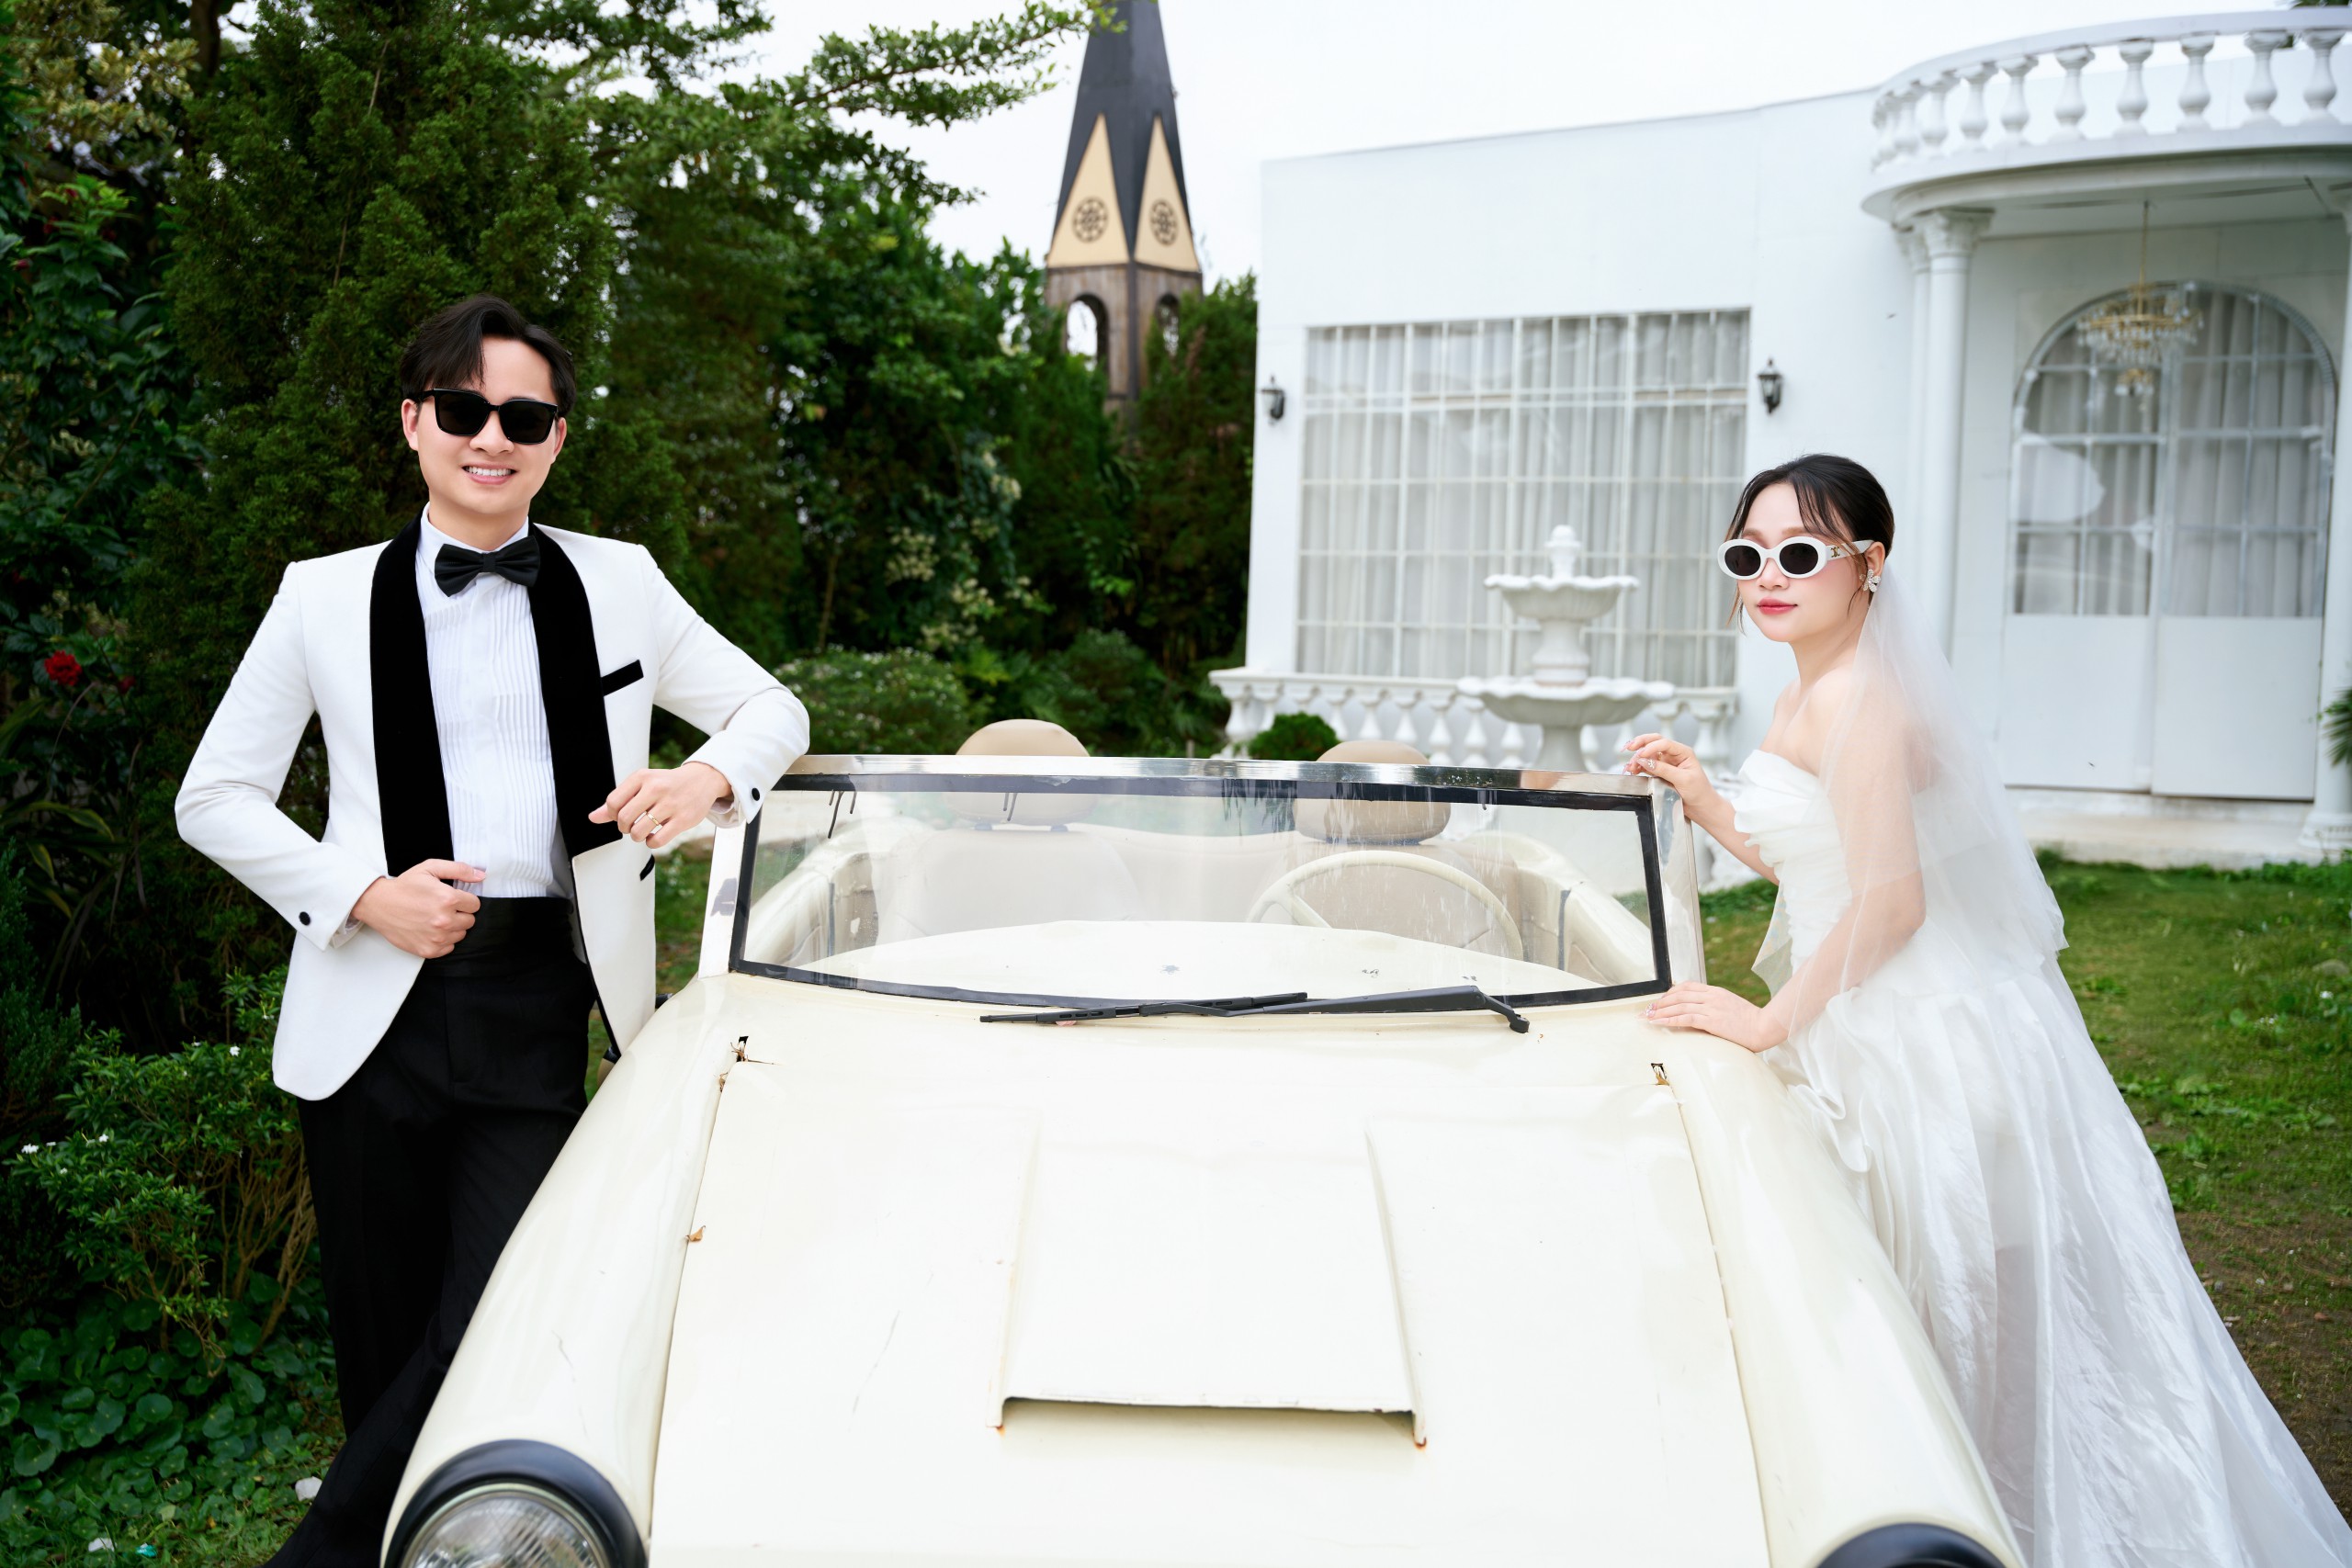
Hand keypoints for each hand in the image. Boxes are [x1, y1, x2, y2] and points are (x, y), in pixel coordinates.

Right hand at [352, 859, 484, 957]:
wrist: (378, 904)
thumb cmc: (405, 886)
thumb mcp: (430, 868)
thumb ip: (459, 869)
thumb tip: (481, 876)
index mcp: (448, 899)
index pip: (475, 905)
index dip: (464, 900)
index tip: (452, 899)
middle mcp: (444, 921)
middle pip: (470, 921)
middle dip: (459, 914)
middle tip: (441, 908)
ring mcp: (436, 938)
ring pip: (461, 935)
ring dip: (452, 927)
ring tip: (434, 918)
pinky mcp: (428, 951)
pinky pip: (449, 948)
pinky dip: (443, 940)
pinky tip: (430, 930)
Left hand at [590, 761, 730, 849]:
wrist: (701, 780)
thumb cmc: (667, 784)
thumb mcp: (641, 785)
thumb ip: (618, 800)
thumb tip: (593, 817)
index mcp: (642, 777)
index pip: (613, 802)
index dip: (612, 815)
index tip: (620, 816)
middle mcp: (656, 788)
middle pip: (623, 818)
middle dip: (623, 828)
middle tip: (631, 826)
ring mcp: (671, 804)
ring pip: (638, 831)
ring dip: (636, 836)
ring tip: (643, 831)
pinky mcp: (683, 819)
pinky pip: (657, 840)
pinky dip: (651, 843)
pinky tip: (655, 835)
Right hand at [1620, 732, 1715, 804]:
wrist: (1701, 807)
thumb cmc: (1700, 792)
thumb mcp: (1683, 779)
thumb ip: (1664, 769)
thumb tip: (1645, 761)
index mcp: (1684, 752)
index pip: (1665, 744)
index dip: (1651, 747)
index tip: (1641, 755)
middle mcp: (1674, 755)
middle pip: (1655, 742)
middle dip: (1641, 743)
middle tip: (1630, 748)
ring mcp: (1667, 763)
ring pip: (1649, 754)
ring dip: (1638, 757)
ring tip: (1630, 765)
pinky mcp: (1661, 772)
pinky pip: (1647, 766)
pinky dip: (1639, 766)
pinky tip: (1633, 770)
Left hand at [1643, 981, 1786, 1052]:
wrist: (1765, 1027)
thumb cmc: (1751, 1021)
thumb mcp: (1731, 1007)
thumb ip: (1715, 1005)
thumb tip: (1698, 1013)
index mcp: (1716, 992)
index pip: (1687, 986)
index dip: (1670, 993)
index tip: (1661, 1000)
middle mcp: (1711, 997)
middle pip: (1679, 995)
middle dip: (1661, 1002)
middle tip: (1648, 1010)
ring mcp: (1711, 1008)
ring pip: (1679, 1006)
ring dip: (1660, 1011)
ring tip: (1648, 1017)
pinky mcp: (1712, 1021)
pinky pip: (1685, 1018)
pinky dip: (1669, 1019)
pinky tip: (1660, 1022)